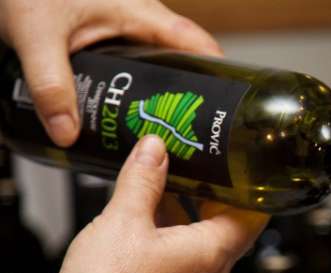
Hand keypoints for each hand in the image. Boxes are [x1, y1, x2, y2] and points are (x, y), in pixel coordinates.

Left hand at [0, 0, 220, 145]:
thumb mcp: (36, 34)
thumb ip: (50, 84)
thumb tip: (68, 131)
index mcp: (139, 11)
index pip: (197, 43)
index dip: (221, 75)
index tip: (228, 108)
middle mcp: (137, 20)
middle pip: (182, 64)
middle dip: (189, 99)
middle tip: (190, 136)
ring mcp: (123, 31)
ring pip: (155, 70)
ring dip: (159, 100)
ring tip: (160, 136)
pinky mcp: (105, 40)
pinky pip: (132, 72)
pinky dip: (133, 95)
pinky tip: (123, 119)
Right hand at [32, 135, 267, 272]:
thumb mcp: (122, 220)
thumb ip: (143, 180)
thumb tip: (155, 149)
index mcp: (213, 253)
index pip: (252, 216)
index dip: (248, 189)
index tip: (236, 167)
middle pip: (225, 230)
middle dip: (208, 199)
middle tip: (188, 170)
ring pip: (200, 250)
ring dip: (184, 221)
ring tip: (155, 194)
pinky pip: (182, 271)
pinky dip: (170, 246)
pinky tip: (139, 233)